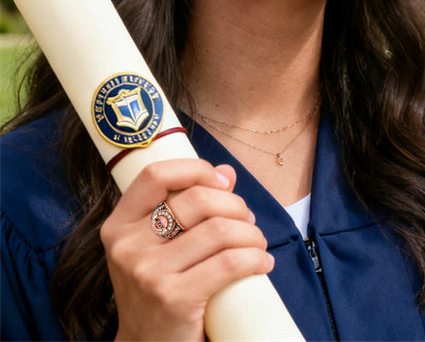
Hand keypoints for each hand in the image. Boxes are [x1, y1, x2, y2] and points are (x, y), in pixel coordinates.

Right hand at [100, 160, 272, 341]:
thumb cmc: (158, 289)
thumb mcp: (158, 246)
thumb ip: (187, 204)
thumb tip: (226, 172)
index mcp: (119, 225)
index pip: (155, 175)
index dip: (195, 169)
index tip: (221, 182)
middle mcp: (128, 247)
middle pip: (198, 199)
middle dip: (236, 205)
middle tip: (247, 221)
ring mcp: (149, 273)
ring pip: (220, 229)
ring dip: (251, 233)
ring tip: (256, 244)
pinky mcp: (174, 298)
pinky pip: (230, 261)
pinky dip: (255, 258)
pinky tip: (262, 263)